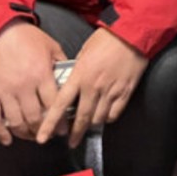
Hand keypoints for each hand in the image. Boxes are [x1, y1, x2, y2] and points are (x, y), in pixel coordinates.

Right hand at [0, 20, 66, 144]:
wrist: (2, 32)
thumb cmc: (28, 38)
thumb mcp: (53, 47)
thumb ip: (62, 64)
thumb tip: (72, 77)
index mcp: (42, 75)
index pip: (53, 104)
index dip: (59, 120)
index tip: (64, 129)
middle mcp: (24, 86)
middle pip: (35, 117)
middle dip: (43, 130)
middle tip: (48, 135)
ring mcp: (5, 91)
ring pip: (16, 121)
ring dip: (25, 133)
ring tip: (32, 136)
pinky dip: (1, 133)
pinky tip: (8, 140)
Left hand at [37, 28, 147, 147]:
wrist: (132, 33)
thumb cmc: (108, 38)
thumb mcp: (84, 51)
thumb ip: (77, 70)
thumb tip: (73, 83)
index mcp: (80, 76)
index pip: (60, 105)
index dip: (50, 123)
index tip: (43, 137)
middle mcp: (94, 86)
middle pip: (81, 118)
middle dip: (75, 133)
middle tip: (71, 142)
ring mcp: (111, 90)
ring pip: (98, 118)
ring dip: (93, 123)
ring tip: (90, 125)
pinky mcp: (126, 90)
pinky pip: (115, 112)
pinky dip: (109, 117)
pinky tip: (106, 114)